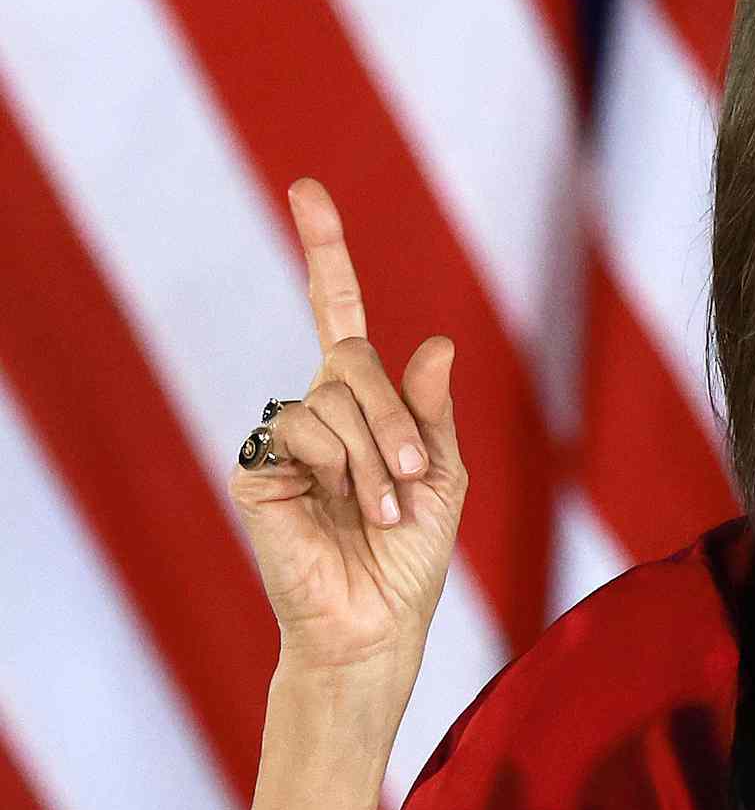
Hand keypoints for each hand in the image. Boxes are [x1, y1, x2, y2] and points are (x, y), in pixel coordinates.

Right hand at [227, 179, 467, 719]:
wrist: (377, 621)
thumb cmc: (413, 555)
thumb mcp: (443, 474)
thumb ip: (433, 410)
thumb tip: (436, 342)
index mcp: (364, 402)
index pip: (339, 312)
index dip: (324, 251)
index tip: (307, 188)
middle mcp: (317, 407)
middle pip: (352, 358)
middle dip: (396, 418)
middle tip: (412, 478)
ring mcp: (282, 435)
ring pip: (333, 398)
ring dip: (376, 458)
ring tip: (381, 512)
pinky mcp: (256, 466)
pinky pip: (303, 433)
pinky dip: (343, 471)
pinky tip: (346, 514)